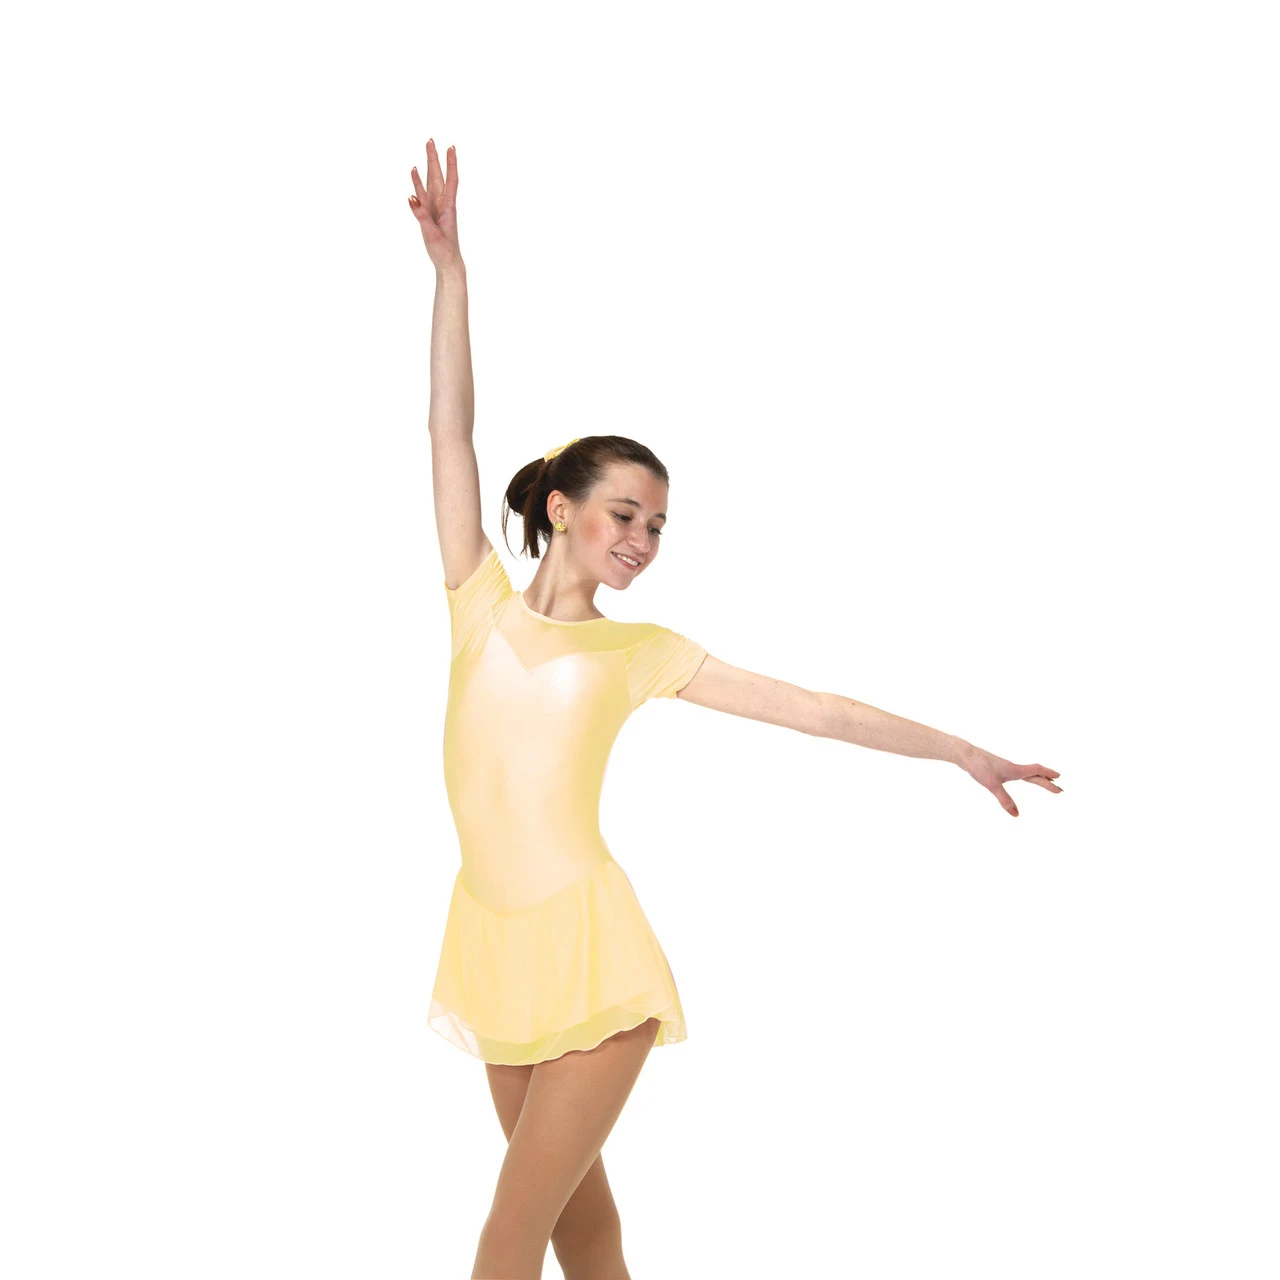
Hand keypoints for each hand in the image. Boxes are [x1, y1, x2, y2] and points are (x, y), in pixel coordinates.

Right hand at [409, 138, 462, 271]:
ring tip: (426, 149)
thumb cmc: (443, 251)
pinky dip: (418, 181)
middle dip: (435, 158)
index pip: (451, 180)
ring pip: (430, 181)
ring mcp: (435, 207)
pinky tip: (414, 171)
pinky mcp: (428, 213)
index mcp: (448, 207)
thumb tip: (411, 196)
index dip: (451, 164)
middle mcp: (442, 203)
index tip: (451, 148)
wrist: (447, 263)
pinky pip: (421, 193)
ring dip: (428, 166)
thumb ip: (421, 215)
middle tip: (431, 140)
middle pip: (438, 176)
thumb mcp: (432, 234)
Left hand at [952, 739, 1061, 816]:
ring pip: (1026, 772)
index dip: (1048, 775)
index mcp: (1015, 770)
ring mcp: (1004, 767)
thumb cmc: (979, 767)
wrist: (964, 754)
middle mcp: (1012, 767)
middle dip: (1047, 781)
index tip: (1060, 778)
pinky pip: (1017, 772)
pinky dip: (1025, 776)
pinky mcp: (996, 768)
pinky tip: (1020, 777)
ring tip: (1045, 782)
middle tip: (1059, 789)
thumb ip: (1005, 800)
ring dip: (1037, 777)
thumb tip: (1017, 815)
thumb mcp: (992, 785)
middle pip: (1034, 774)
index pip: (1037, 771)